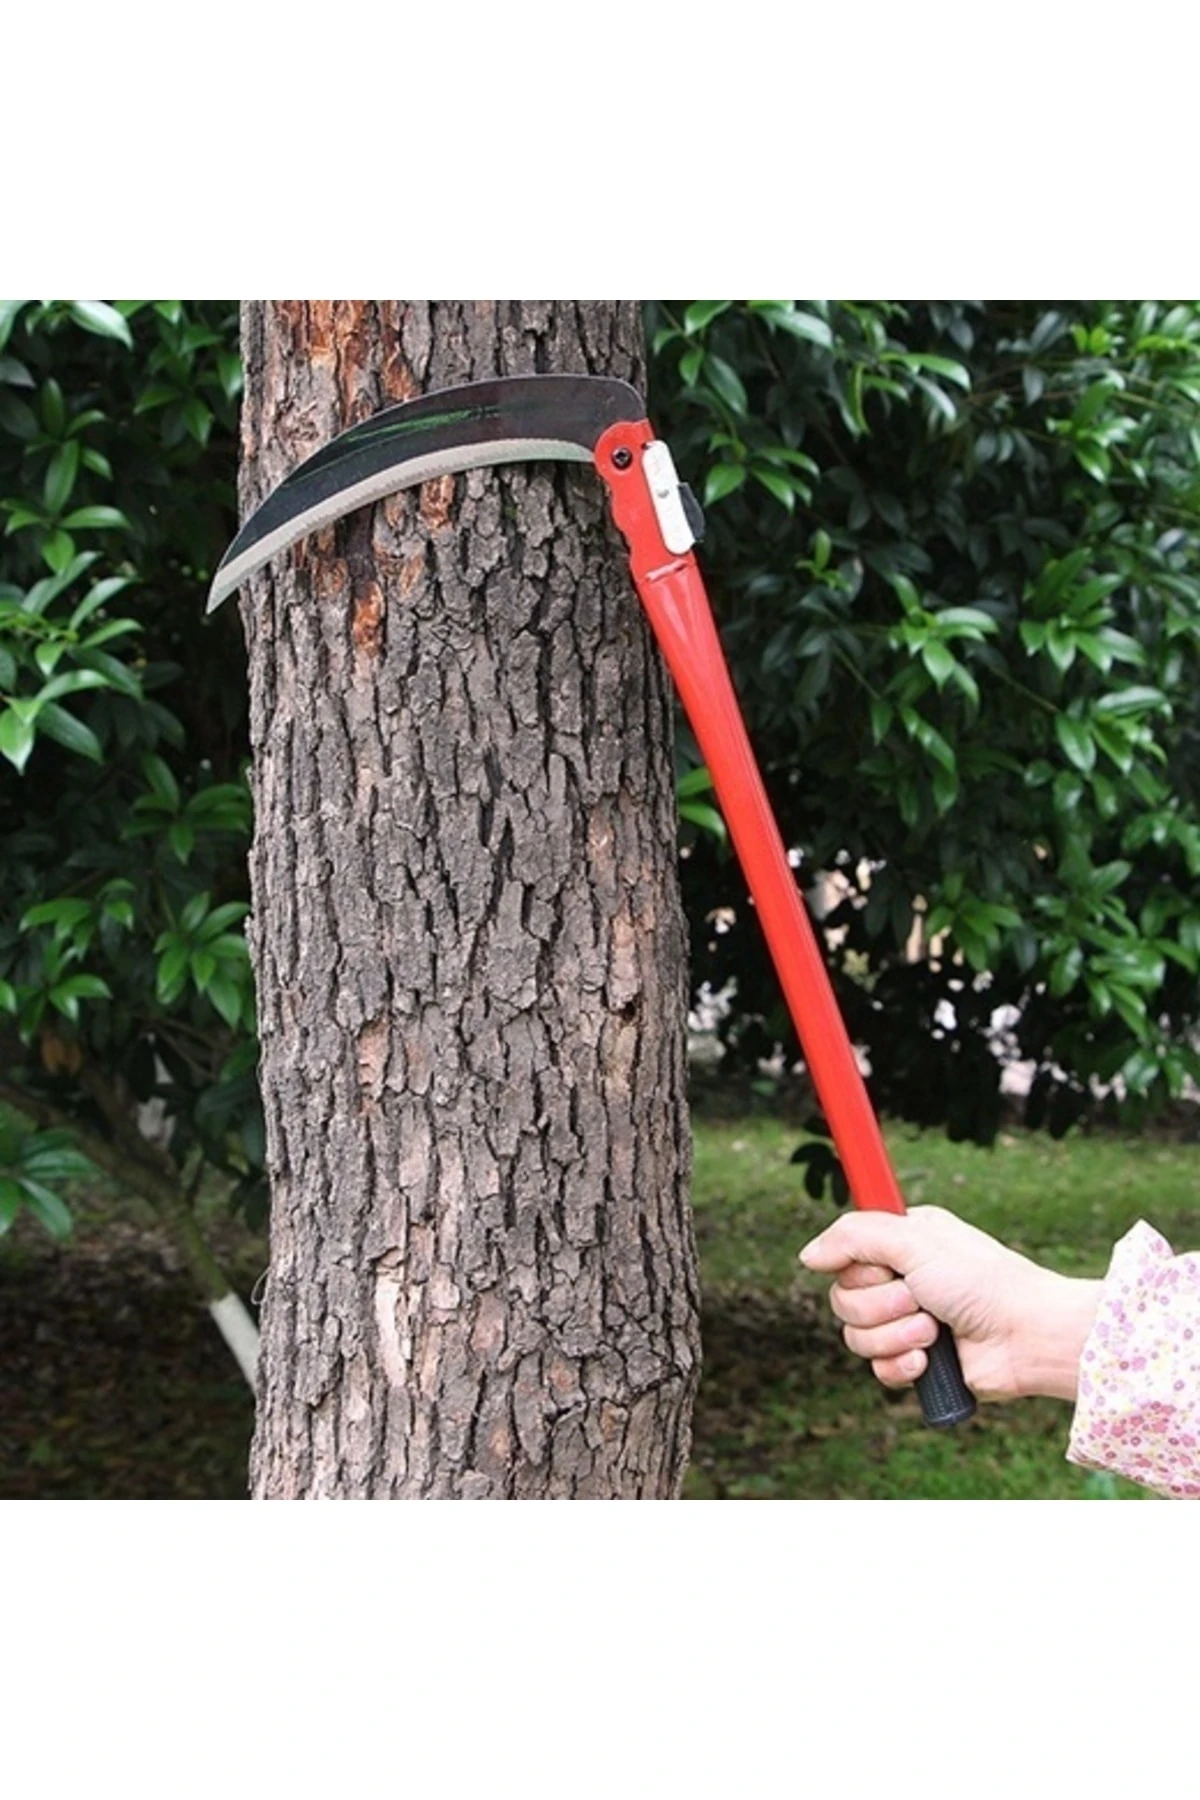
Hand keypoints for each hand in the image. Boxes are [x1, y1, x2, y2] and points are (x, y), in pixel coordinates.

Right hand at [799, 1205, 1100, 1403]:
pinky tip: (929, 1359)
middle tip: (920, 1299)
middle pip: (842, 1298)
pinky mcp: (917, 1361)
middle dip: (880, 1305)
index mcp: (902, 1242)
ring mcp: (907, 1322)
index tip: (882, 1267)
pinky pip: (878, 1370)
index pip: (845, 1252)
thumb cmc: (982, 1281)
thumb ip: (855, 1238)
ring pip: (856, 1337)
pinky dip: (901, 1366)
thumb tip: (807, 1255)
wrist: (1025, 1336)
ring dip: (896, 1336)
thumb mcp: (915, 1241)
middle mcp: (901, 1279)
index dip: (857, 1265)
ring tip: (934, 1331)